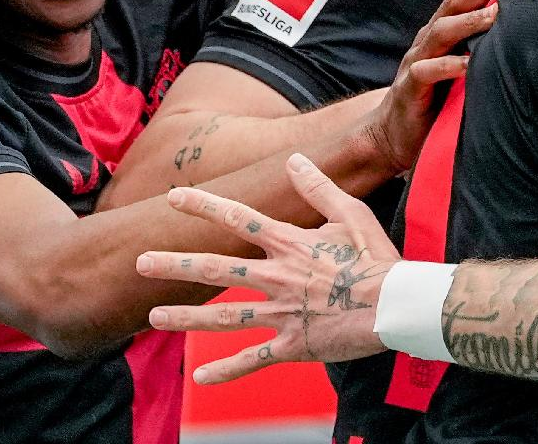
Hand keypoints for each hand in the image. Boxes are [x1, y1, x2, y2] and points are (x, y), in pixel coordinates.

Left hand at [138, 153, 400, 382]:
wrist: (396, 305)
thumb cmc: (378, 258)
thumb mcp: (351, 214)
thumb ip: (319, 188)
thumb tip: (294, 160)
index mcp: (291, 244)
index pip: (239, 218)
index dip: (204, 206)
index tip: (173, 198)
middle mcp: (278, 277)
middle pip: (217, 268)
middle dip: (176, 263)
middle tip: (140, 262)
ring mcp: (282, 313)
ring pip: (225, 316)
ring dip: (187, 316)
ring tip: (154, 315)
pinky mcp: (292, 344)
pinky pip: (253, 359)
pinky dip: (226, 370)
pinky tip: (200, 378)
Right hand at [359, 0, 509, 175]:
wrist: (393, 135)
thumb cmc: (437, 97)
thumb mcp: (461, 66)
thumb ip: (481, 46)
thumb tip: (524, 28)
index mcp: (442, 30)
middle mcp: (429, 40)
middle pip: (452, 4)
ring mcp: (417, 62)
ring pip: (440, 32)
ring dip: (468, 21)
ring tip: (495, 13)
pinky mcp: (411, 89)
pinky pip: (427, 72)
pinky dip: (448, 66)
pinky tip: (469, 64)